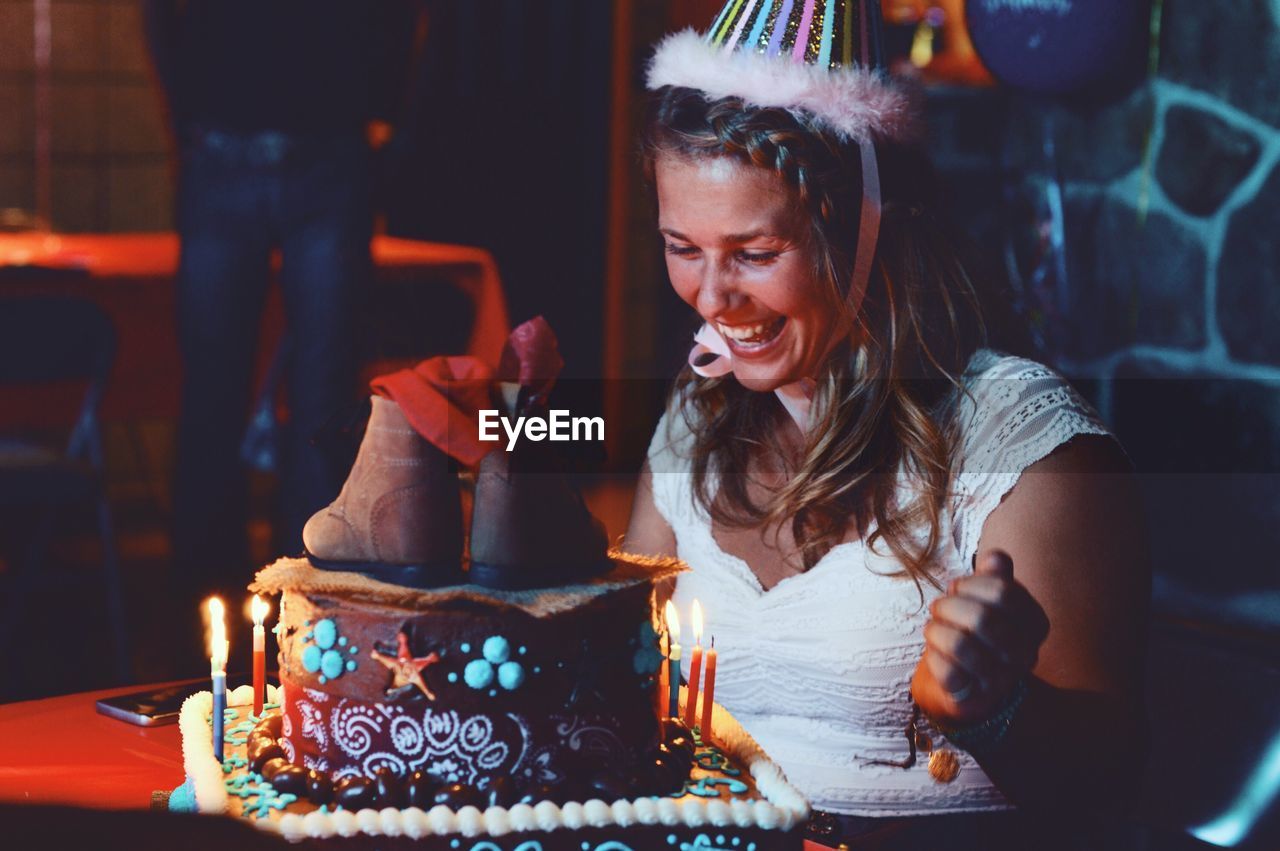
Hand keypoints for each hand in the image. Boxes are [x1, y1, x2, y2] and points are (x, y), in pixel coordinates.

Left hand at [911, 549, 1049, 725]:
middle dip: (949, 606)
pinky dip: (933, 656)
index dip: (971, 584)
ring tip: (932, 629)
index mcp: (1035, 623)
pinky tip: (934, 653)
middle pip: (981, 618)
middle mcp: (1025, 654)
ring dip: (936, 630)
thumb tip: (997, 557)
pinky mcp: (973, 699)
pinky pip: (947, 671)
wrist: (962, 684)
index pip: (1004, 592)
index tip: (957, 588)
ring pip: (961, 645)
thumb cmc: (974, 634)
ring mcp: (1001, 680)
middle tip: (938, 607)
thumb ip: (994, 577)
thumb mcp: (985, 599)